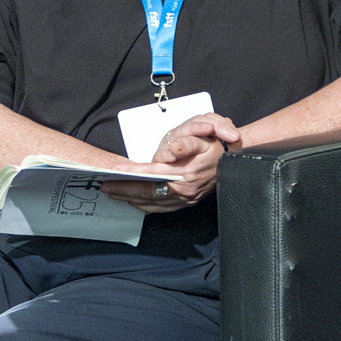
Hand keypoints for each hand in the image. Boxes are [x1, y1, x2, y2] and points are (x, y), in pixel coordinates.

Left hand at [103, 113, 239, 211]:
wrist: (234, 157)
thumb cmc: (215, 142)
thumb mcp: (204, 132)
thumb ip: (186, 142)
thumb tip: (171, 151)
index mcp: (188, 172)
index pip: (154, 173)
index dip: (134, 172)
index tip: (116, 170)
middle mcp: (186, 190)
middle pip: (149, 193)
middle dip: (125, 191)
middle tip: (105, 187)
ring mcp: (187, 199)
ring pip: (154, 203)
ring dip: (132, 199)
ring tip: (114, 194)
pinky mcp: (187, 202)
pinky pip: (162, 208)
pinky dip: (145, 205)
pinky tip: (134, 200)